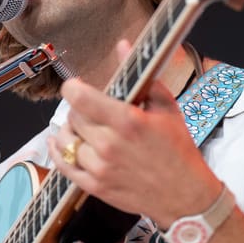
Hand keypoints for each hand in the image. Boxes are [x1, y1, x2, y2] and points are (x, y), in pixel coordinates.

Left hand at [47, 40, 220, 226]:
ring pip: (65, 140)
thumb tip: (124, 46)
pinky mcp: (95, 186)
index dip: (72, 88)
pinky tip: (61, 144)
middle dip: (80, 109)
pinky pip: (63, 166)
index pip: (80, 97)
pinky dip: (58, 152)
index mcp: (127, 121)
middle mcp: (109, 144)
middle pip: (73, 116)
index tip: (76, 86)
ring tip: (83, 129)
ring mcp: (100, 167)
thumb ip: (142, 78)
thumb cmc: (178, 151)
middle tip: (92, 111)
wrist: (185, 196)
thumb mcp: (167, 109)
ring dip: (70, 130)